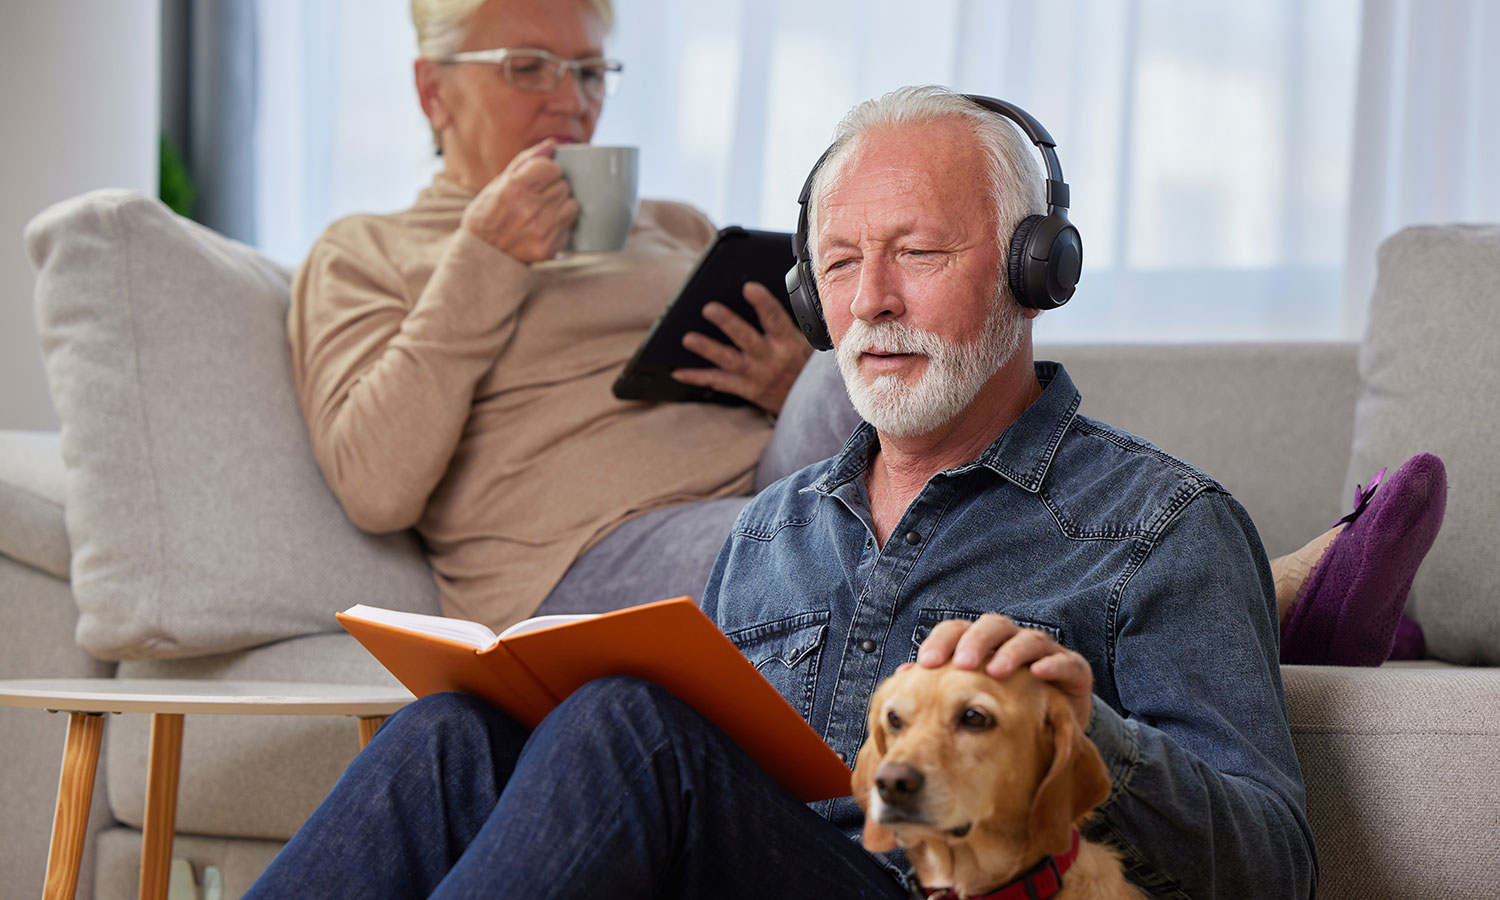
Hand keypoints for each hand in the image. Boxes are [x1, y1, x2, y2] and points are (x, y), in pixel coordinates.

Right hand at [460, 139, 576, 262]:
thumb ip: (526, 161)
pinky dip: (559, 227)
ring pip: (571, 205)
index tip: (537, 180)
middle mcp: (529, 208)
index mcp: (514, 188)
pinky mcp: (549, 248)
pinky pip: (568, 227)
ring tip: (541, 213)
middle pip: (563, 186)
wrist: (482, 255)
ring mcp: (541, 230)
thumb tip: (552, 144)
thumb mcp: (498, 183)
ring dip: (560, 207)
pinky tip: (542, 229)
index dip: (546, 172)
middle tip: (536, 199)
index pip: (552, 168)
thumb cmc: (488, 214)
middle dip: (552, 190)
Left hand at [670, 281, 812, 413]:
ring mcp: (756, 375)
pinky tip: (678, 371)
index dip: (763, 303)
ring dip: (707, 348)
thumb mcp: (805, 343)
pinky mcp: (745, 389)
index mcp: (788, 342)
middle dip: (727, 322)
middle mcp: (771, 359)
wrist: (810, 404)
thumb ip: (782, 325)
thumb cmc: (802, 364)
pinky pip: (718, 382)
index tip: (749, 288)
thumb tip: (757, 298)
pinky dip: (697, 377)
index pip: (775, 319)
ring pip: (728, 360)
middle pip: (746, 338)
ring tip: (688, 338)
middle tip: (709, 308)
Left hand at [913, 614, 1093, 727]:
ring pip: (1027, 638)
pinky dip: (1053, 664)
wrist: (1047, 737)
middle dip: (975, 642)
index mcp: (982, 645)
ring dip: (1011, 652)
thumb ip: (938, 684)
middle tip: (961, 664)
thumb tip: (900, 676)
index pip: (957, 630)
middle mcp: (1011, 642)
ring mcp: (1044, 653)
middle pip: (992, 626)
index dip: (941, 641)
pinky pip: (1066, 661)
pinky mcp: (1073, 670)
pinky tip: (1039, 673)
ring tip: (995, 671)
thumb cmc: (1000, 712)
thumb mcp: (968, 700)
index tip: (925, 664)